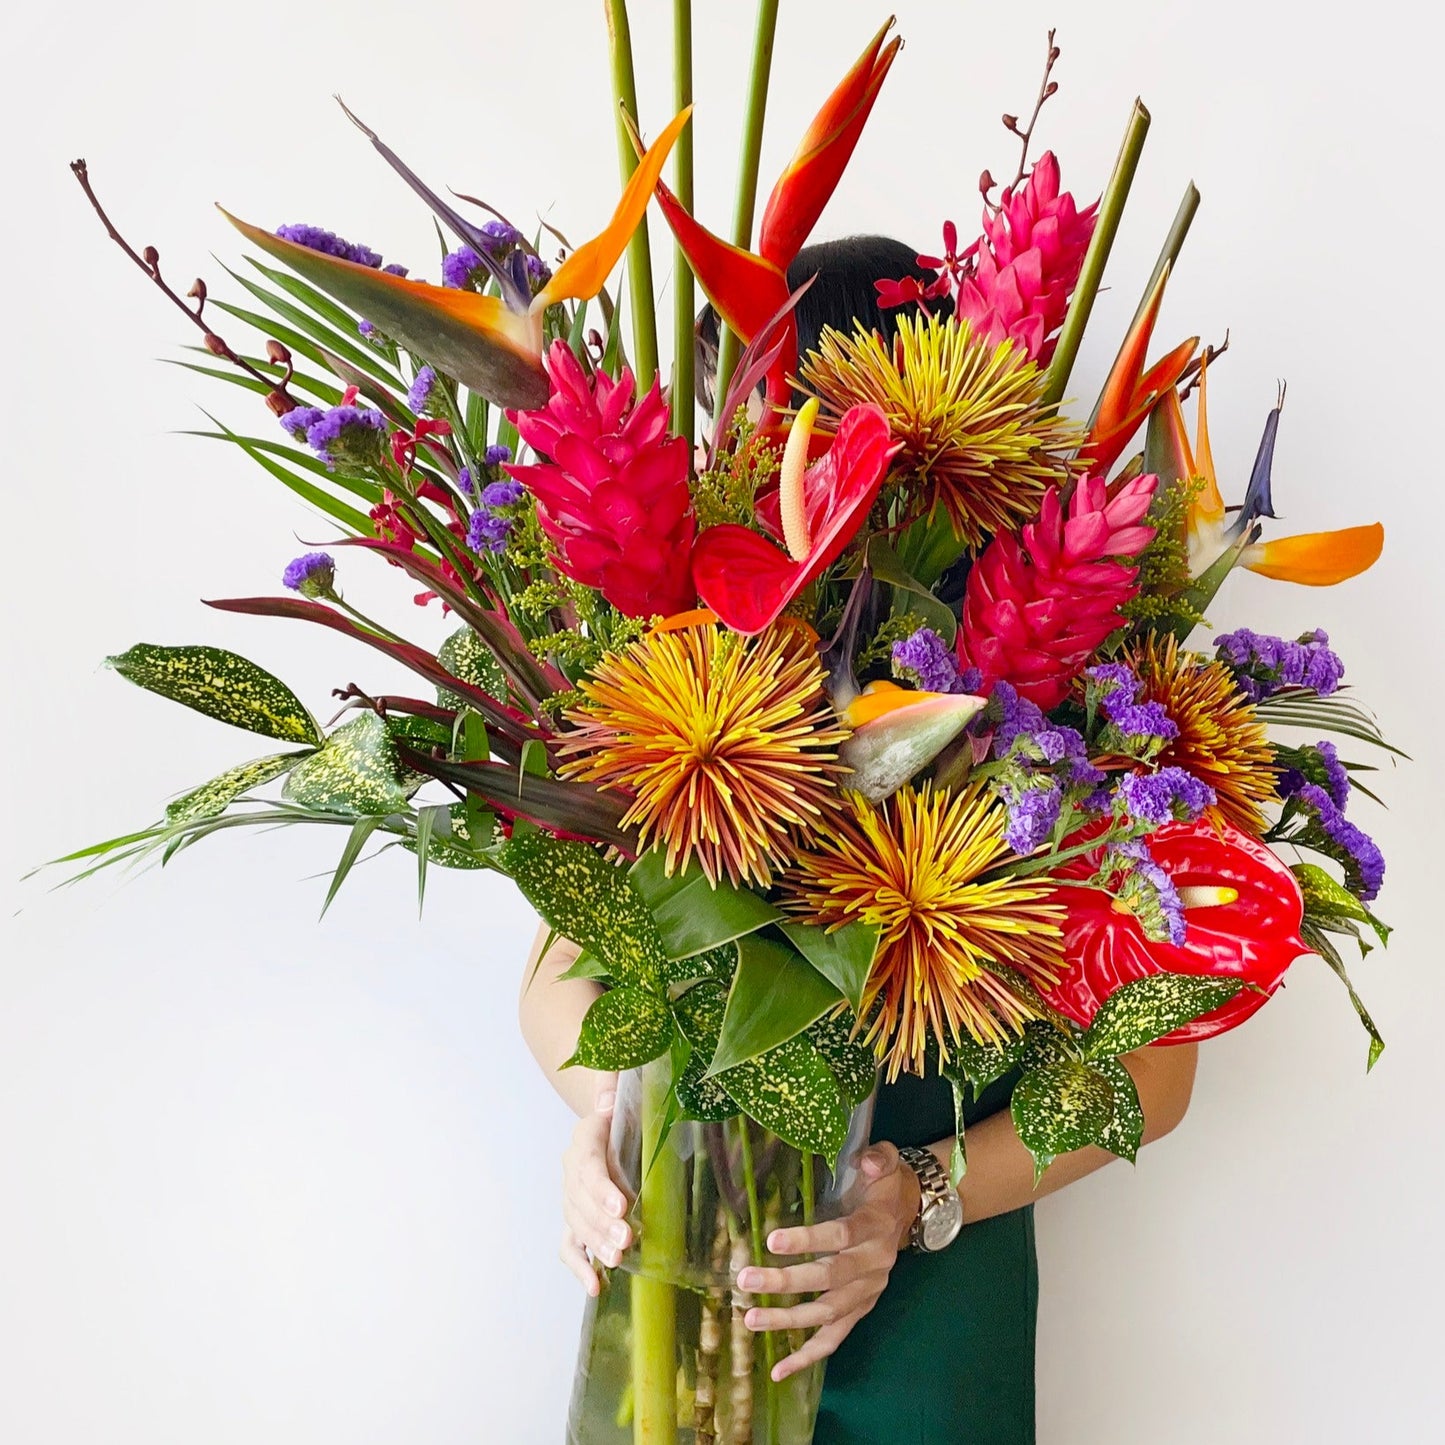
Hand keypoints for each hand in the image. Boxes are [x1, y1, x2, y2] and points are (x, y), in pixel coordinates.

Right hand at [559, 1088, 631, 1296]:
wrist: (611, 1118)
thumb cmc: (627, 1106)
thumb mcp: (622, 1088)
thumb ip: (612, 1088)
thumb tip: (606, 1102)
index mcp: (586, 1137)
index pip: (589, 1164)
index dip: (602, 1187)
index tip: (621, 1207)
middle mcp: (572, 1168)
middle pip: (581, 1200)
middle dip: (602, 1223)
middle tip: (627, 1240)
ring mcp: (571, 1196)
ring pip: (576, 1223)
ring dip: (595, 1244)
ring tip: (618, 1259)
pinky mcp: (575, 1217)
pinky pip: (570, 1244)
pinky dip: (579, 1266)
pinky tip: (595, 1286)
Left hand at [735, 1142, 922, 1381]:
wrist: (912, 1214)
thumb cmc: (886, 1185)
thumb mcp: (887, 1162)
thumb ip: (879, 1157)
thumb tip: (866, 1159)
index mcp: (876, 1228)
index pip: (841, 1236)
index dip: (809, 1239)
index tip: (772, 1239)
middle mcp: (873, 1266)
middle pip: (829, 1279)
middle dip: (787, 1281)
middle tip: (747, 1279)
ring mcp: (867, 1293)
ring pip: (827, 1313)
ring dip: (788, 1319)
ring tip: (750, 1318)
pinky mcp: (861, 1310)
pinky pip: (834, 1339)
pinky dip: (808, 1357)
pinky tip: (779, 1371)